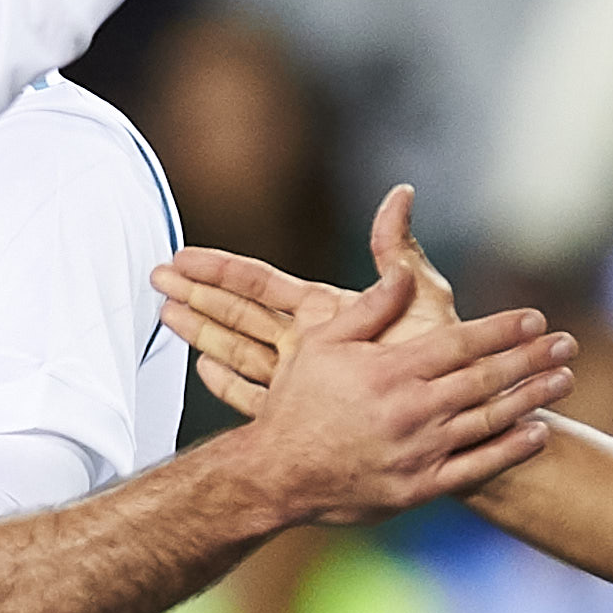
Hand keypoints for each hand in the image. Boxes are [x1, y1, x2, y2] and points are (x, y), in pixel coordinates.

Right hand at [158, 187, 462, 418]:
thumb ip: (399, 256)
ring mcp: (307, 380)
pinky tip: (201, 371)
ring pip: (242, 353)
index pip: (263, 285)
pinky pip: (259, 398)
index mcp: (331, 313)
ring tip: (164, 317)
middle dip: (198, 295)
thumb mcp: (423, 301)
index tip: (182, 255)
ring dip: (203, 334)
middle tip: (154, 277)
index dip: (221, 269)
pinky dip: (231, 385)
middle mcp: (313, 344)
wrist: (458, 419)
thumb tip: (400, 192)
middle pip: (241, 315)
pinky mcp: (312, 412)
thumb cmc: (446, 359)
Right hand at [237, 227, 568, 516]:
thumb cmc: (298, 404)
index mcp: (391, 371)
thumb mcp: (322, 344)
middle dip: (531, 358)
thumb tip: (403, 275)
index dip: (503, 329)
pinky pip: (475, 468)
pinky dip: (510, 450)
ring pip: (489, 421)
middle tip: (569, 343)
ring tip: (565, 380)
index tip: (534, 318)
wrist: (278, 475)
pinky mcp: (419, 488)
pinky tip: (537, 432)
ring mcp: (419, 452)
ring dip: (532, 398)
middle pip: (485, 378)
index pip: (461, 343)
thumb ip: (368, 309)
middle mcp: (411, 410)